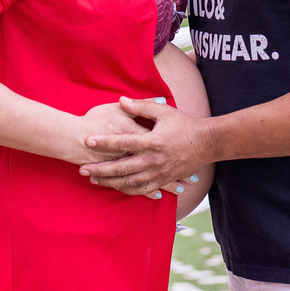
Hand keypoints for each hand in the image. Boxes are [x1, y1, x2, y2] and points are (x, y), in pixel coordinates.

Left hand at [79, 96, 211, 197]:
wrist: (207, 144)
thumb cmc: (184, 125)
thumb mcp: (164, 111)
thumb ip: (141, 106)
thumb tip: (121, 100)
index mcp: (152, 141)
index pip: (123, 142)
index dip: (104, 142)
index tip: (88, 141)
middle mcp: (154, 160)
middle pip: (121, 168)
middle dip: (100, 169)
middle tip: (82, 169)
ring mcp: (158, 173)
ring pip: (129, 182)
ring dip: (110, 182)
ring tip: (94, 180)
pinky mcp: (163, 181)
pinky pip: (142, 190)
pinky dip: (127, 191)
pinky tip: (115, 188)